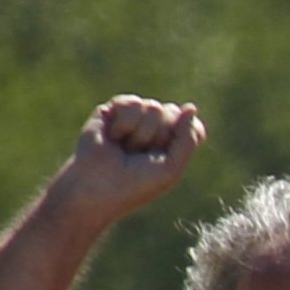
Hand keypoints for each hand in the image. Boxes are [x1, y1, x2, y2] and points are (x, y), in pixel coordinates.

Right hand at [53, 95, 204, 223]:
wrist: (96, 186)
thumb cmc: (136, 185)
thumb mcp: (171, 169)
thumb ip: (188, 139)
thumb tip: (190, 107)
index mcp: (173, 145)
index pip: (193, 125)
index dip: (185, 134)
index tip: (169, 152)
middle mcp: (156, 128)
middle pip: (174, 113)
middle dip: (159, 136)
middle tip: (142, 155)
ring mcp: (135, 118)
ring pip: (153, 107)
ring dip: (141, 134)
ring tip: (126, 149)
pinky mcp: (113, 110)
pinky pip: (132, 102)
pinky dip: (125, 124)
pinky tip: (114, 137)